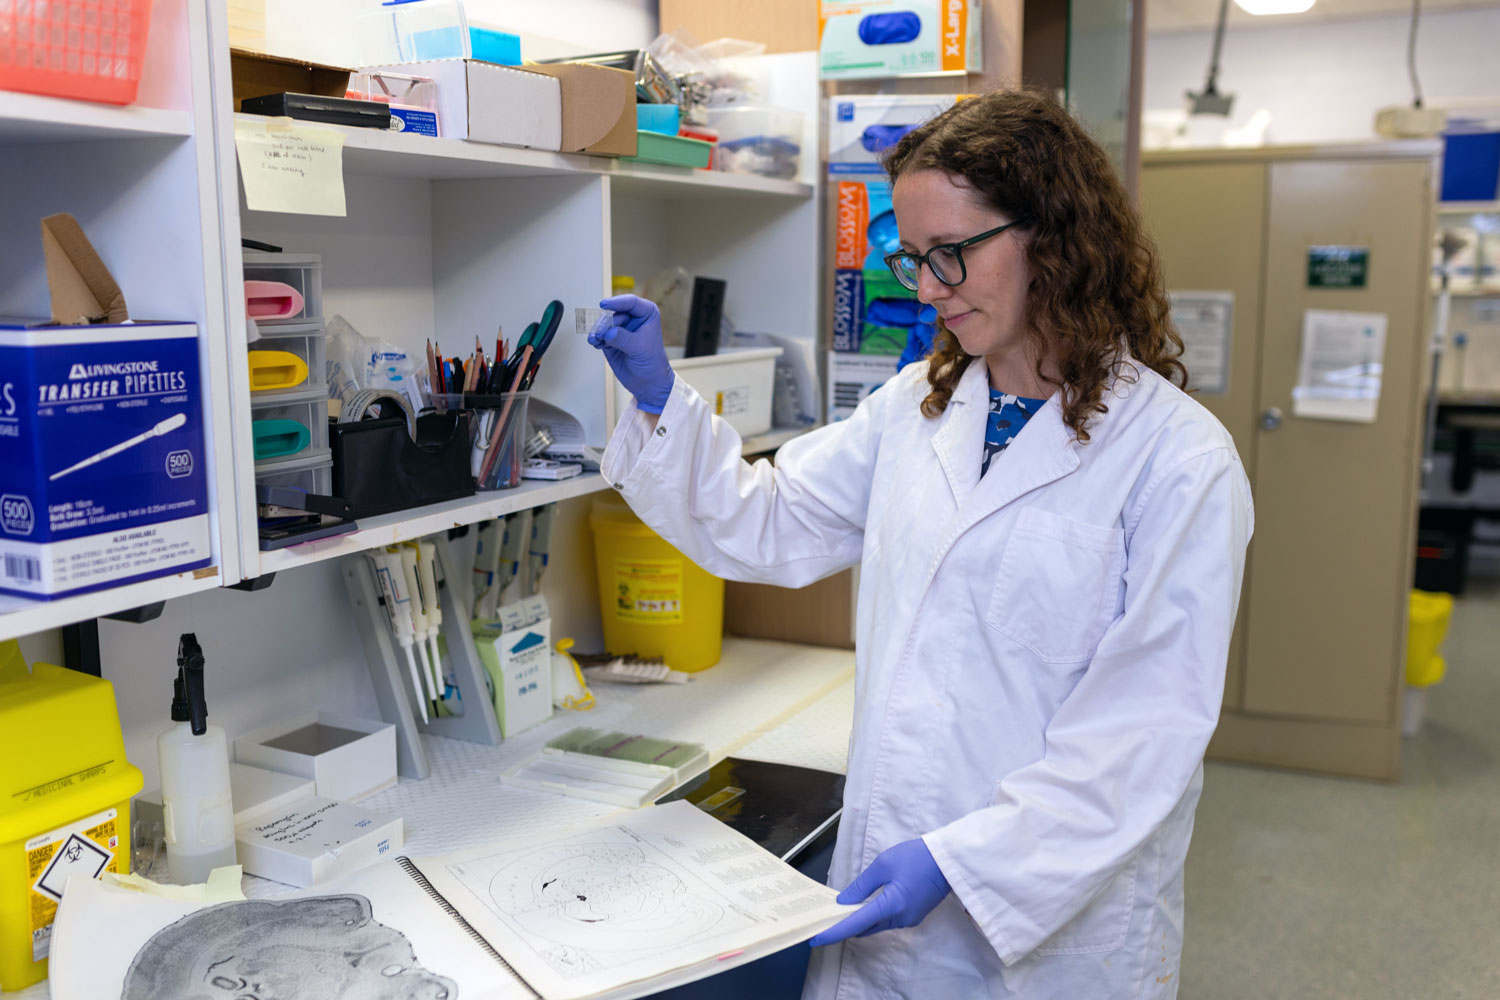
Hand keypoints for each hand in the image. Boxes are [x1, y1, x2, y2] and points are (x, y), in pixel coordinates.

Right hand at [591, 294, 674, 413]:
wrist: (647, 382)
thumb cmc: (652, 363)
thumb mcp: (639, 348)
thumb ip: (623, 338)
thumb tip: (608, 333)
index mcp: (646, 314)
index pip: (631, 302)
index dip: (617, 302)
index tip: (604, 305)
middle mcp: (632, 318)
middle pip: (614, 313)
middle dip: (606, 323)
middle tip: (602, 335)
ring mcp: (620, 328)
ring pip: (604, 322)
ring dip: (598, 331)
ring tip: (597, 341)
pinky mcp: (610, 338)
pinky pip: (598, 333)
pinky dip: (595, 338)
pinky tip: (596, 344)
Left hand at [809, 838, 950, 946]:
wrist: (949, 859)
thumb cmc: (917, 857)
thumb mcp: (883, 864)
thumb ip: (862, 885)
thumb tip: (844, 902)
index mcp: (892, 906)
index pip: (856, 924)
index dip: (834, 932)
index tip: (817, 937)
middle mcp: (900, 918)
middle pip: (865, 928)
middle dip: (844, 926)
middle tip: (824, 920)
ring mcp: (909, 919)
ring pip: (876, 925)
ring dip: (858, 920)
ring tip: (839, 912)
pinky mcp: (914, 915)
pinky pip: (887, 920)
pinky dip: (872, 916)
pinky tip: (862, 907)